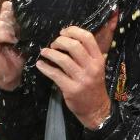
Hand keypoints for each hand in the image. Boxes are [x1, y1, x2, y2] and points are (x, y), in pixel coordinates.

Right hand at [0, 2, 25, 90]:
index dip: (15, 9)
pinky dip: (5, 36)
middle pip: (4, 15)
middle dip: (15, 19)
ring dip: (10, 28)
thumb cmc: (22, 59)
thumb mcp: (29, 41)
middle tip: (24, 29)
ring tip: (19, 36)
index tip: (27, 14)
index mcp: (7, 25)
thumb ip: (29, 29)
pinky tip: (13, 41)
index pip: (7, 8)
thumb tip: (38, 16)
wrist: (14, 77)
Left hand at [34, 15, 117, 129]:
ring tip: (44, 52)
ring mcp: (81, 79)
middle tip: (53, 44)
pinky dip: (45, 68)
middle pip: (74, 46)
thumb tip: (71, 36)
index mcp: (98, 59)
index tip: (63, 32)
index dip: (72, 31)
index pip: (87, 38)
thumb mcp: (97, 67)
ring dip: (50, 53)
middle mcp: (92, 68)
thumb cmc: (94, 85)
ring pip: (62, 59)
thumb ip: (88, 53)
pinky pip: (55, 74)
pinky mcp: (71, 89)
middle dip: (59, 41)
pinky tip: (40, 65)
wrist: (96, 109)